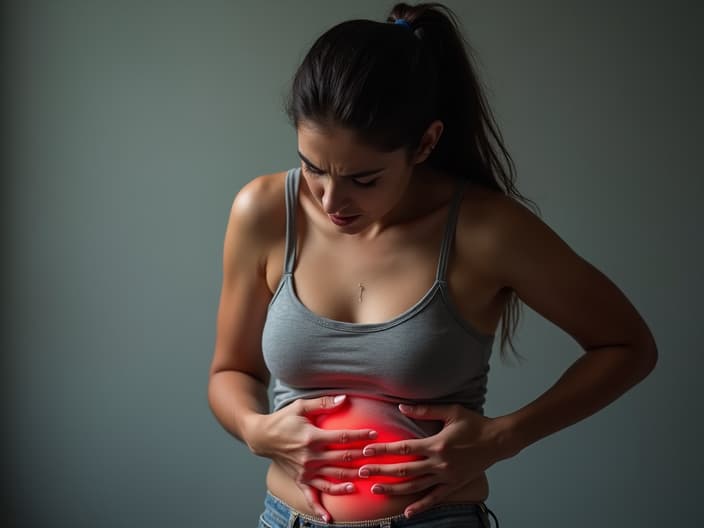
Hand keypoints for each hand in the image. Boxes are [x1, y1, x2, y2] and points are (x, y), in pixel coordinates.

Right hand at [248, 394, 377, 522]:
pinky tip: (330, 518)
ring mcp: (305, 471)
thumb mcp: (301, 406)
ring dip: (350, 480)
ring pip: (332, 479)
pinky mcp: (300, 480)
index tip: (375, 433)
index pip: (342, 438)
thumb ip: (323, 403)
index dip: (360, 435)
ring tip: (366, 480)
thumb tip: (345, 398)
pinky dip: (319, 509)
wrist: (262, 436)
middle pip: (342, 459)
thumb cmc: (283, 419)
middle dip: (362, 457)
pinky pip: (311, 497)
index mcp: (312, 438)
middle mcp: (310, 457)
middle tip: (378, 456)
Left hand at [357, 403, 507, 518]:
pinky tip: (407, 512)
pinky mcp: (454, 485)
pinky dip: (420, 506)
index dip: (383, 450)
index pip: (403, 448)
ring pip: (415, 486)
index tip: (367, 452)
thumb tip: (401, 407)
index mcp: (436, 444)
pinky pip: (434, 498)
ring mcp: (446, 476)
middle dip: (381, 471)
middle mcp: (439, 463)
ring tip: (376, 490)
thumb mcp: (451, 411)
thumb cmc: (475, 423)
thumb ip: (425, 410)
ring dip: (394, 489)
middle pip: (404, 469)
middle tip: (361, 473)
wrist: (498, 440)